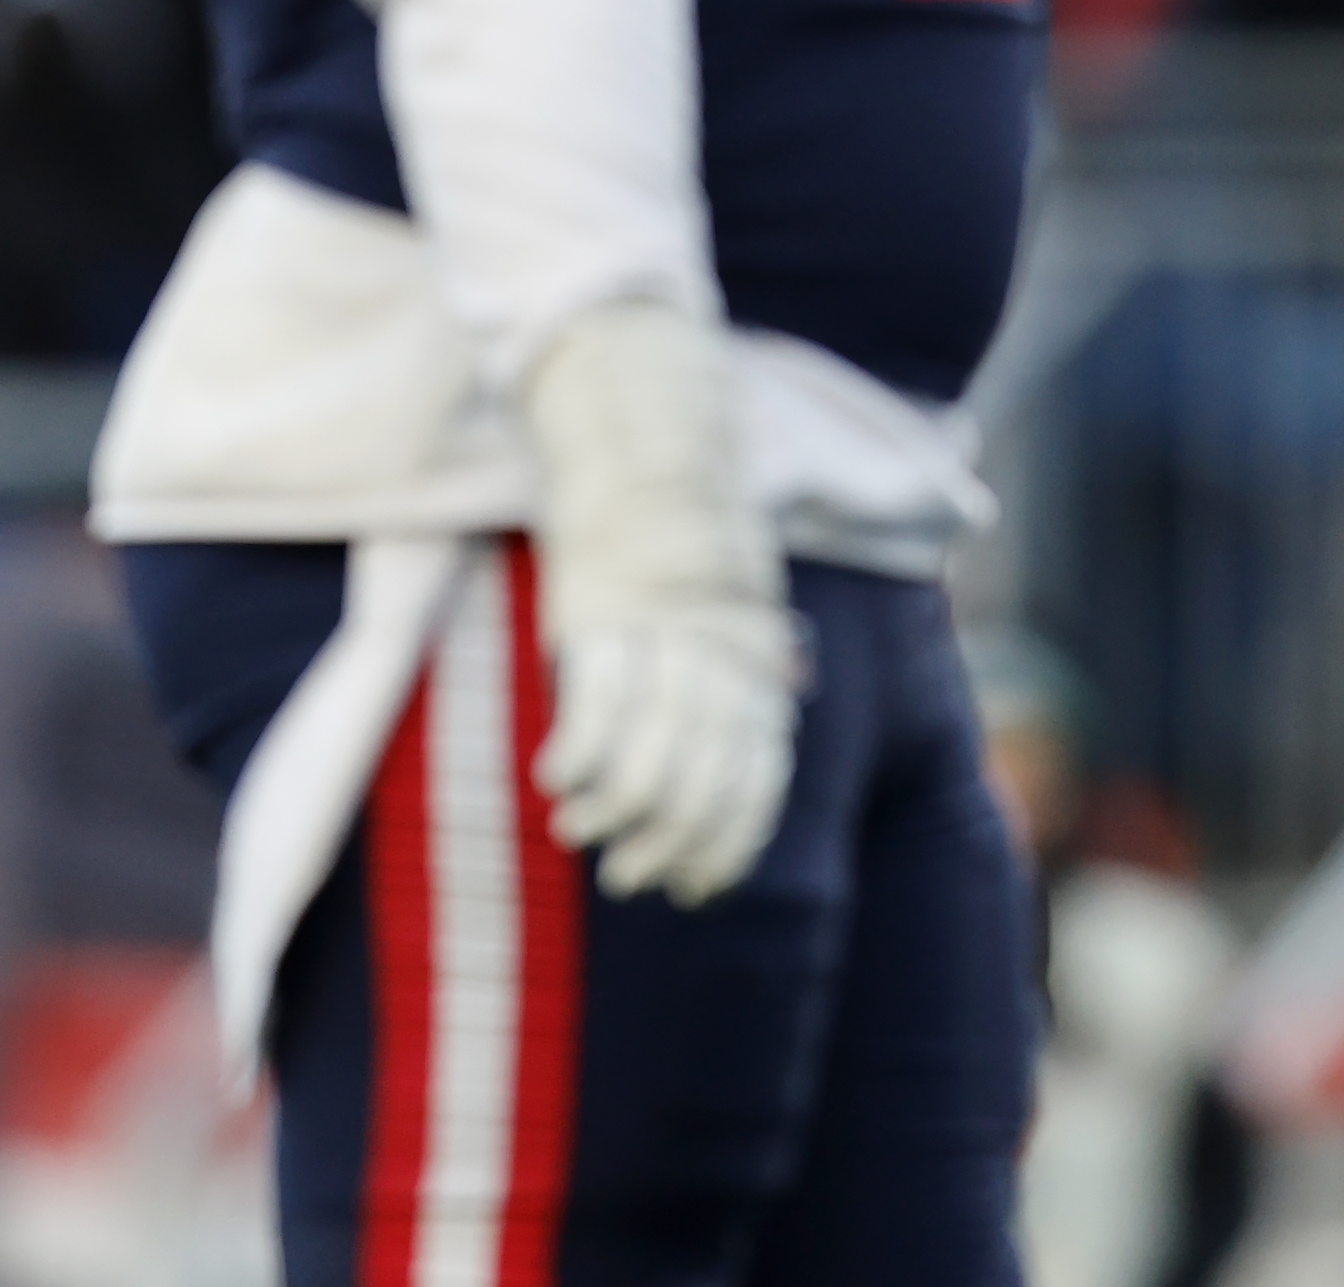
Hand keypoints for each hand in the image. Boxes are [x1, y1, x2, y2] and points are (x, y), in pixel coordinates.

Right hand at [518, 304, 798, 904]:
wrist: (652, 455)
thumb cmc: (695, 538)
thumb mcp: (746, 598)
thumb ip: (762, 658)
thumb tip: (787, 701)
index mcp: (758, 669)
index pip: (755, 783)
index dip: (725, 847)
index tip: (693, 888)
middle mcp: (718, 665)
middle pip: (702, 785)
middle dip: (667, 848)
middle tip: (630, 878)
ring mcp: (661, 645)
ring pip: (649, 760)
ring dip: (614, 815)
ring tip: (583, 835)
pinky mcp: (603, 621)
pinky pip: (593, 710)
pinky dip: (577, 760)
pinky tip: (556, 783)